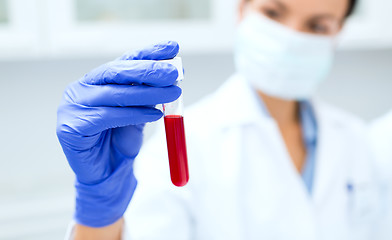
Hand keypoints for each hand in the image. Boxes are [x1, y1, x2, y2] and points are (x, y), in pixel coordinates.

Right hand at [56, 41, 180, 226]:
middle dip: (148, 70)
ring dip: (148, 93)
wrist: (105, 174)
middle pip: (117, 72)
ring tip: (174, 92)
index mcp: (98, 81)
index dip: (149, 53)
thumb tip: (173, 75)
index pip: (125, 61)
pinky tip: (156, 114)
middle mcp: (82, 88)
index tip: (172, 47)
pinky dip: (135, 114)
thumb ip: (149, 95)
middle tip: (173, 70)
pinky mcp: (70, 127)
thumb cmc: (120, 141)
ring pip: (115, 94)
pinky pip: (108, 117)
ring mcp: (72, 106)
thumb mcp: (139, 113)